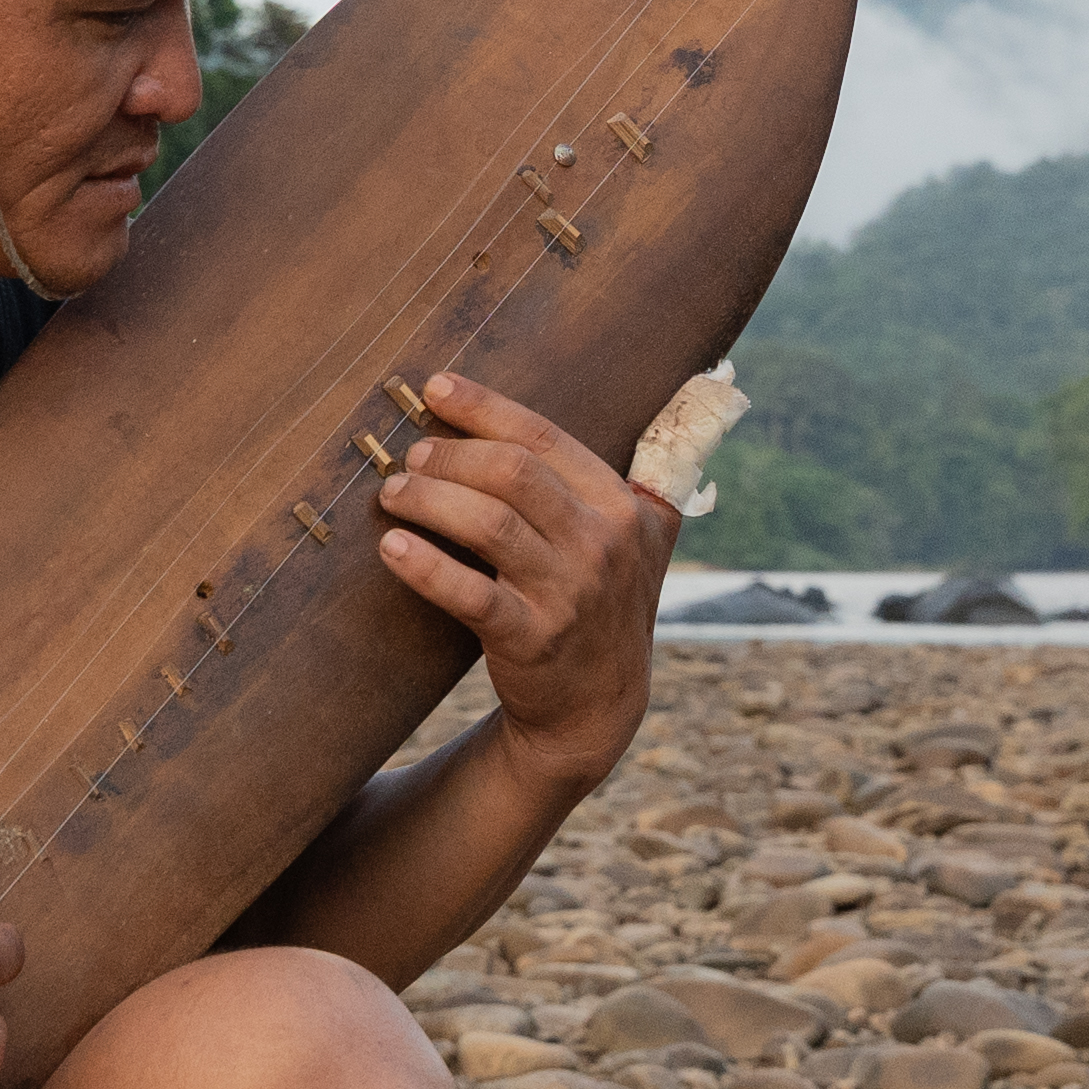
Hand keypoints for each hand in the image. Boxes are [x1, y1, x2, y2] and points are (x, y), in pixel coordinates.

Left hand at [373, 371, 679, 794]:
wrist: (596, 705)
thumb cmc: (603, 603)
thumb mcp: (646, 538)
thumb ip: (648, 475)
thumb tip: (695, 383)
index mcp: (624, 508)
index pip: (545, 439)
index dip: (485, 408)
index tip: (437, 388)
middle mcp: (603, 545)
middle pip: (513, 474)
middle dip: (451, 455)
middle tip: (411, 456)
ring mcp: (570, 593)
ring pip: (489, 525)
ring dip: (430, 500)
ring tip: (393, 493)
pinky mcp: (533, 639)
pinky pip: (470, 594)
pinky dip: (426, 567)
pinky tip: (393, 548)